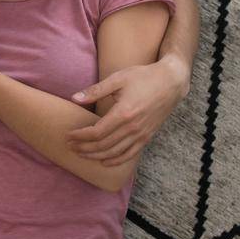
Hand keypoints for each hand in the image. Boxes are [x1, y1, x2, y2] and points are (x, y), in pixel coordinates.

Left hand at [67, 56, 187, 165]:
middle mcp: (132, 127)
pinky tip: (104, 161)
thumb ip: (95, 90)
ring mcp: (141, 134)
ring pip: (114, 152)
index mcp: (123, 113)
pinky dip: (116, 160)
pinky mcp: (147, 136)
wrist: (171, 82)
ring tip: (81, 154)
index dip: (80, 136)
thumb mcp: (118, 79)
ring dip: (96, 156)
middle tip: (70, 146)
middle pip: (103, 145)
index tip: (68, 135)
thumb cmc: (143, 77)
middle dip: (84, 148)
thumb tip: (74, 98)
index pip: (96, 132)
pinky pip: (130, 154)